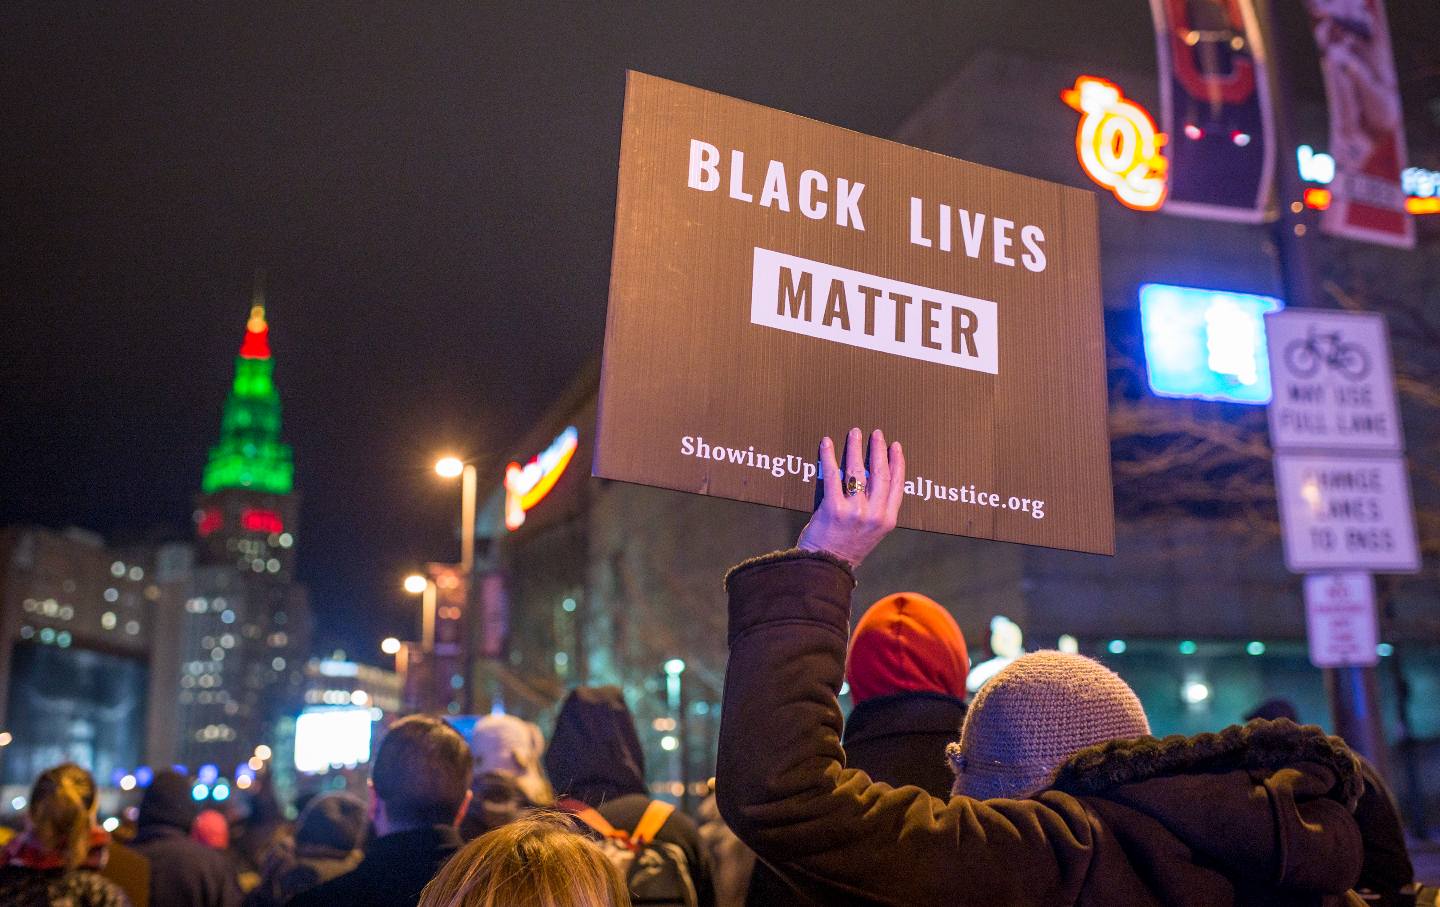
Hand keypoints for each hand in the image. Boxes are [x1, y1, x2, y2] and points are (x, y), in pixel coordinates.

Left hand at [796, 428, 904, 567]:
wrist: (825, 569)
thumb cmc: (845, 551)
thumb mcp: (871, 533)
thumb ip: (875, 510)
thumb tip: (870, 478)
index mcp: (887, 521)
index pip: (897, 485)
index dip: (897, 462)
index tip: (895, 446)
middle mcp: (874, 515)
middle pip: (880, 474)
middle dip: (878, 450)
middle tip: (876, 433)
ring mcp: (854, 511)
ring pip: (858, 471)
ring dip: (856, 448)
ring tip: (854, 433)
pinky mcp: (833, 509)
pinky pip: (832, 475)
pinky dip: (828, 456)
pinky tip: (826, 443)